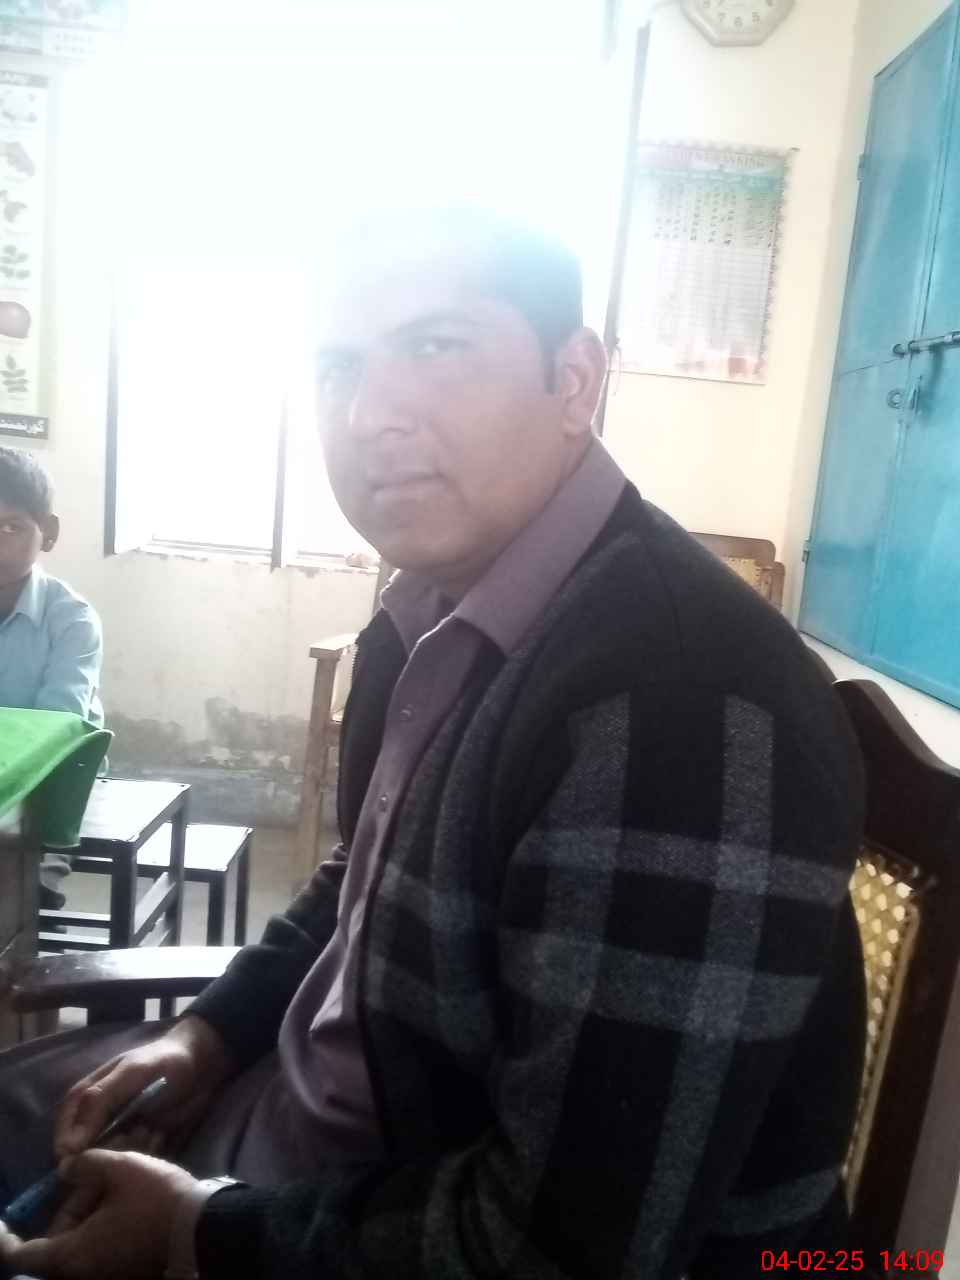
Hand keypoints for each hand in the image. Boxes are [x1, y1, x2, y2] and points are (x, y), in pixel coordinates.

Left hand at [0, 1149, 196, 1279]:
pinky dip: (107, 1211)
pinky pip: (103, 1238)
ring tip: (114, 1161)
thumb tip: (67, 1168)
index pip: (20, 1253)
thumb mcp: (120, 1168)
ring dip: (92, 1201)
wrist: (205, 1227)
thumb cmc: (155, 1200)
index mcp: (72, 1253)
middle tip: (81, 1169)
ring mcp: (106, 1269)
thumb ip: (86, 1164)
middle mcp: (84, 1269)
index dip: (4, 1236)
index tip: (1, 1220)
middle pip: (57, 1238)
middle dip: (67, 1200)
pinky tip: (127, 1179)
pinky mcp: (125, 1264)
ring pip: (84, 1234)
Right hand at [55, 1015, 234, 1159]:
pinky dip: (145, 1152)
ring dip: (127, 1151)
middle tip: (129, 1139)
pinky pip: (134, 1158)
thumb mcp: (131, 1074)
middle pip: (87, 1150)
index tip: (78, 1164)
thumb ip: (100, 1102)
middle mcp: (99, 1117)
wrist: (202, 1062)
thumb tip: (67, 1146)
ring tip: (150, 1131)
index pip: (65, 1130)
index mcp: (88, 1096)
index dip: (68, 1149)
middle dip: (104, 1152)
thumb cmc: (164, 1061)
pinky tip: (160, 1135)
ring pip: (111, 1156)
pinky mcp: (140, 1141)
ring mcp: (121, 1131)